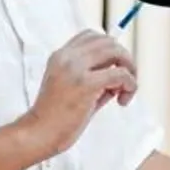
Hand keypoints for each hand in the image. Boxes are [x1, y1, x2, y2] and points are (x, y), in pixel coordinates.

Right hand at [20, 31, 137, 156]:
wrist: (39, 133)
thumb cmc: (56, 117)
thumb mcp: (72, 88)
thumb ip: (94, 76)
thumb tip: (122, 73)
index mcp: (60, 55)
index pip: (91, 35)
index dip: (108, 48)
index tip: (113, 68)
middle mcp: (67, 57)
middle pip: (108, 41)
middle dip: (124, 58)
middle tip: (125, 81)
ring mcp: (76, 68)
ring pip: (116, 52)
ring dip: (129, 69)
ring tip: (124, 90)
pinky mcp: (86, 84)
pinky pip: (121, 74)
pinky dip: (130, 85)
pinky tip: (122, 100)